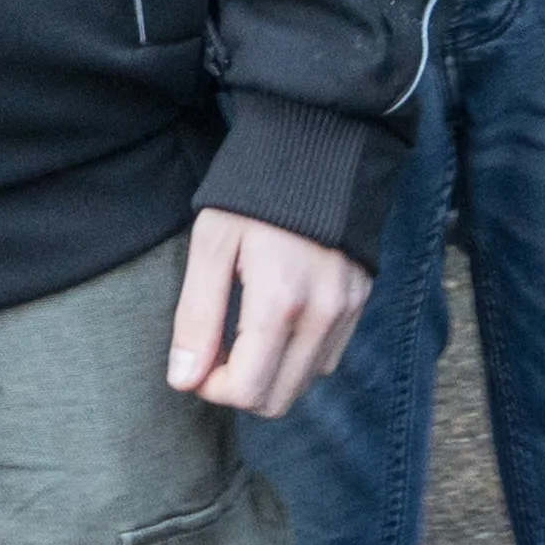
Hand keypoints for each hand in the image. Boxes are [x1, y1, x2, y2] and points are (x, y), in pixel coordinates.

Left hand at [165, 210, 371, 417]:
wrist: (317, 145)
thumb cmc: (253, 193)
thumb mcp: (211, 244)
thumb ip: (197, 317)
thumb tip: (184, 380)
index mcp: (280, 301)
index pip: (247, 390)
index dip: (211, 388)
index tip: (195, 360)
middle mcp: (322, 314)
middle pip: (277, 400)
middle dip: (239, 387)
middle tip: (216, 349)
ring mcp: (346, 310)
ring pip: (304, 383)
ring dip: (269, 373)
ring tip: (244, 330)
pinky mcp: (360, 301)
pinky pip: (327, 357)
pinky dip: (297, 356)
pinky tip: (276, 322)